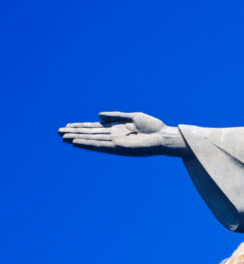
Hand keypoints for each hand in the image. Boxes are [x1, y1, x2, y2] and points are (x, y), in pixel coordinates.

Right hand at [58, 112, 188, 156]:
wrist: (164, 136)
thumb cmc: (153, 127)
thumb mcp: (133, 116)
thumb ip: (116, 116)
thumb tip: (98, 115)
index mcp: (116, 128)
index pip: (94, 127)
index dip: (81, 126)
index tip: (67, 126)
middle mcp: (113, 136)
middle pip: (90, 134)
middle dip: (75, 132)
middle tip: (58, 132)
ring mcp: (115, 142)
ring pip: (92, 140)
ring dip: (77, 138)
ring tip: (63, 137)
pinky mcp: (119, 148)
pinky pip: (100, 146)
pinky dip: (88, 144)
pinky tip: (77, 142)